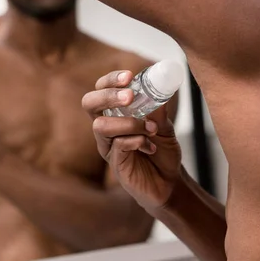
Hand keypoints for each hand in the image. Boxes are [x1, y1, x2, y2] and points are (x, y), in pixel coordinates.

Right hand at [82, 70, 181, 212]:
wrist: (170, 183)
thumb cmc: (163, 152)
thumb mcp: (165, 126)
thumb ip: (159, 110)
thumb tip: (158, 88)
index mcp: (116, 114)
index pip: (101, 89)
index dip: (110, 80)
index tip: (129, 76)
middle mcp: (107, 128)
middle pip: (89, 103)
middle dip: (107, 95)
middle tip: (129, 96)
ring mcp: (108, 146)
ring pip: (101, 126)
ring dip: (129, 122)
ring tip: (151, 129)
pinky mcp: (115, 163)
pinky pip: (117, 145)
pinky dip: (136, 140)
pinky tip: (150, 146)